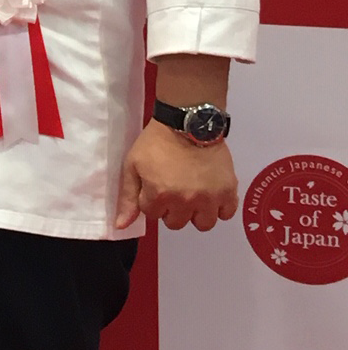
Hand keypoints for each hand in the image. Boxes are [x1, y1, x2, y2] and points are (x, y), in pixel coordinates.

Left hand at [114, 120, 238, 230]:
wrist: (187, 123)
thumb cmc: (155, 143)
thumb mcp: (132, 165)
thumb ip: (128, 197)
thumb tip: (121, 226)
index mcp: (159, 196)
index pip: (153, 215)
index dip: (152, 200)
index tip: (155, 186)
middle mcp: (185, 202)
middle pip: (177, 223)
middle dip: (172, 209)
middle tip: (174, 190)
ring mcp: (208, 198)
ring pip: (203, 224)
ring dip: (196, 213)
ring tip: (194, 195)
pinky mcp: (228, 191)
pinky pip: (226, 214)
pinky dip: (220, 207)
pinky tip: (211, 194)